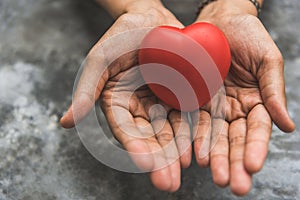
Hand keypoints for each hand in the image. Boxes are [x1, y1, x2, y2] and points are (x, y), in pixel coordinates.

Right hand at [60, 1, 191, 191]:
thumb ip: (87, 90)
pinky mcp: (182, 96)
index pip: (126, 130)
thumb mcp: (100, 59)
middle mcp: (140, 108)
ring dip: (177, 153)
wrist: (151, 19)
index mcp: (118, 103)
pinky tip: (198, 150)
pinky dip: (193, 133)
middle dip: (158, 160)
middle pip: (149, 137)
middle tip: (167, 183)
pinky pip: (188, 116)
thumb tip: (66, 123)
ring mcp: (162, 103)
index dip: (135, 146)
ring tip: (183, 173)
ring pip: (170, 132)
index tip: (146, 163)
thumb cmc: (121, 36)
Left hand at [193, 1, 294, 195]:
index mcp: (255, 102)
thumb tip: (288, 126)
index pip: (257, 130)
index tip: (253, 166)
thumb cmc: (247, 36)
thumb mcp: (267, 60)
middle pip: (235, 140)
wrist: (218, 21)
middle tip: (234, 185)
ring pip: (213, 136)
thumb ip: (274, 92)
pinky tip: (193, 155)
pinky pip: (191, 121)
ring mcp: (212, 107)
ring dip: (214, 157)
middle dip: (234, 162)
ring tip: (215, 176)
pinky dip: (193, 139)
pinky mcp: (193, 100)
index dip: (256, 148)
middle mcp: (233, 109)